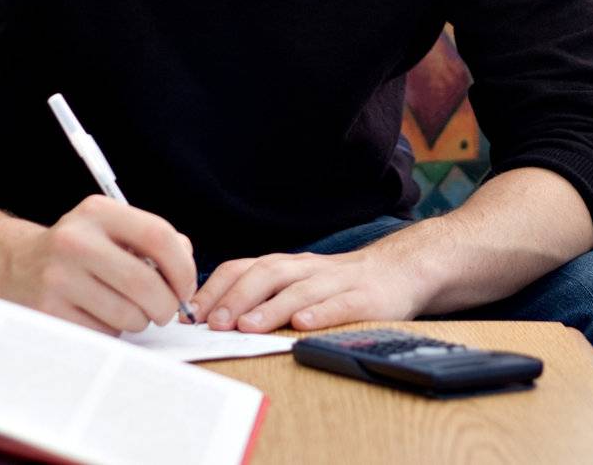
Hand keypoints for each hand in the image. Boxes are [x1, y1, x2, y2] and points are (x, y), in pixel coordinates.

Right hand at [0, 194, 196, 334]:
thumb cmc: (80, 251)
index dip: (183, 268)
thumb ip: (156, 242)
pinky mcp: (48, 312)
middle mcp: (75, 241)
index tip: (187, 288)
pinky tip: (100, 317)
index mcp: (98, 212)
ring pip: (127, 314)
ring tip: (128, 310)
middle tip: (166, 310)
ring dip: (139, 321)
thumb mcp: (112, 229)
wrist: (15, 265)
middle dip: (167, 305)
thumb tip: (186, 274)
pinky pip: (103, 333)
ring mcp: (58, 278)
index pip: (158, 236)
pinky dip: (113, 332)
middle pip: (145, 283)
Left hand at [191, 247, 429, 332]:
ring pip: (300, 290)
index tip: (192, 315)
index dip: (216, 289)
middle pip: (268, 273)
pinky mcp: (365, 298)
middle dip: (238, 297)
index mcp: (287, 266)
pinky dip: (320, 314)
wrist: (399, 271)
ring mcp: (337, 282)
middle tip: (216, 324)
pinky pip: (340, 304)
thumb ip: (263, 295)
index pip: (243, 268)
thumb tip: (213, 321)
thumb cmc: (339, 285)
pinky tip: (303, 326)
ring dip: (271, 308)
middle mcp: (307, 269)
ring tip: (249, 327)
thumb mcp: (298, 283)